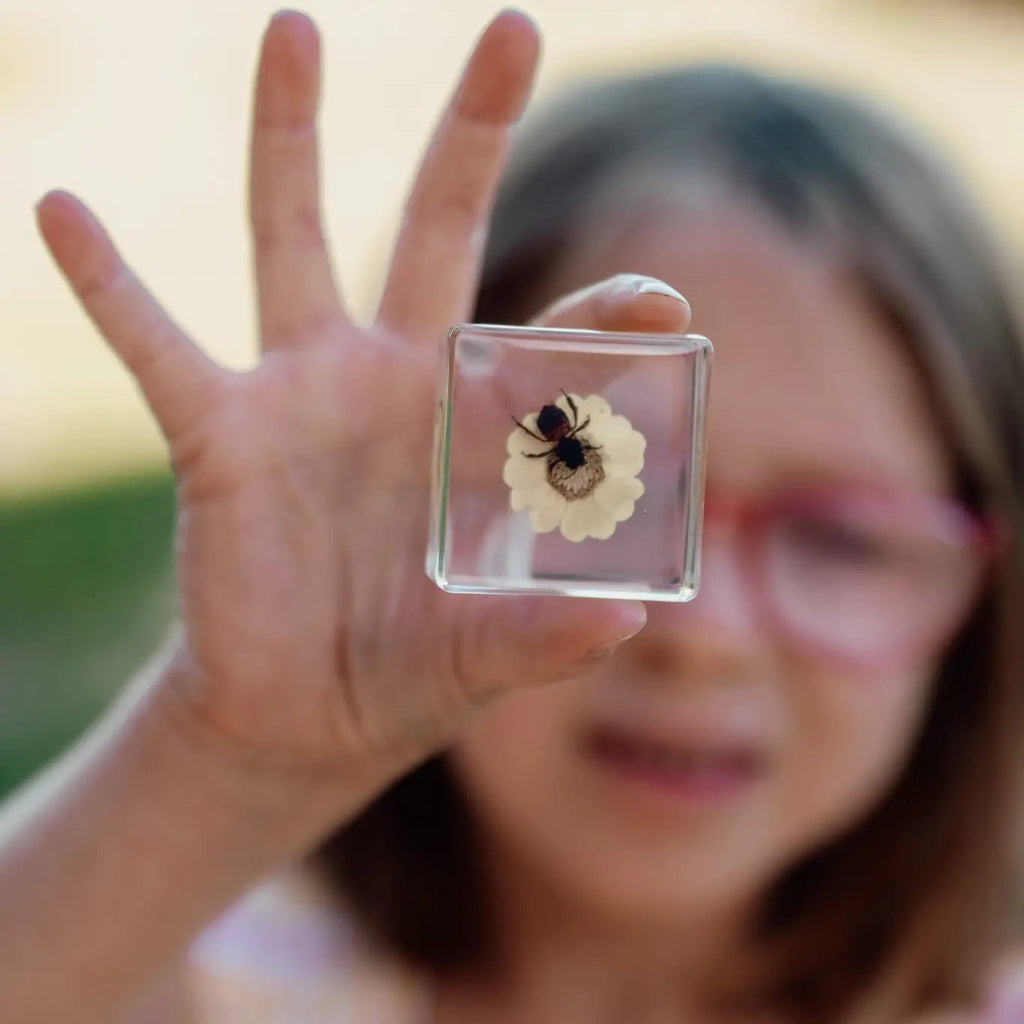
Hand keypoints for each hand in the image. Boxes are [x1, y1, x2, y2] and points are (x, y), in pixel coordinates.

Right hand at [35, 12, 689, 822]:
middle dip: (474, 138)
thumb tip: (631, 624)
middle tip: (515, 29)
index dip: (604, 320)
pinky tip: (63, 212)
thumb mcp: (482, 652)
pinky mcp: (218, 432)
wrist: (308, 707)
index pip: (552, 350)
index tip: (665, 304)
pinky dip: (111, 286)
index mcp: (476, 431)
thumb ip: (546, 634)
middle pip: (436, 231)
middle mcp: (395, 382)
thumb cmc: (410, 669)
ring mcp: (303, 395)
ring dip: (289, 140)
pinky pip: (156, 343)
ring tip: (294, 28)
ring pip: (291, 242)